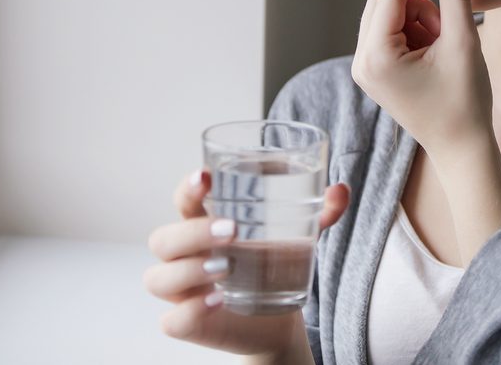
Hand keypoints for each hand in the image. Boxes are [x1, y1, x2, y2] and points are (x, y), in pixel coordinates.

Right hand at [144, 170, 349, 355]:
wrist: (278, 319)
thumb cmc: (275, 264)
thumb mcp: (298, 236)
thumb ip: (320, 213)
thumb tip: (342, 189)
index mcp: (204, 224)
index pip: (183, 201)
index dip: (188, 188)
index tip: (207, 176)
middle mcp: (185, 256)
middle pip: (163, 239)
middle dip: (192, 232)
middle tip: (232, 229)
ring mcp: (181, 292)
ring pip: (159, 277)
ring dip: (189, 270)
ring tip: (225, 267)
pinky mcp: (187, 323)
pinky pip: (172, 320)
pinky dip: (190, 311)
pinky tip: (218, 301)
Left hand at [352, 0, 494, 162]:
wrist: (462, 149)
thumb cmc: (465, 102)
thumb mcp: (463, 42)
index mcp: (376, 58)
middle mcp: (362, 62)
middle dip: (419, 4)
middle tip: (447, 28)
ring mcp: (366, 68)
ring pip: (388, 13)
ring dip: (420, 18)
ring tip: (443, 48)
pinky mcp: (376, 72)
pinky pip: (390, 31)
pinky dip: (415, 32)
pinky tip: (434, 54)